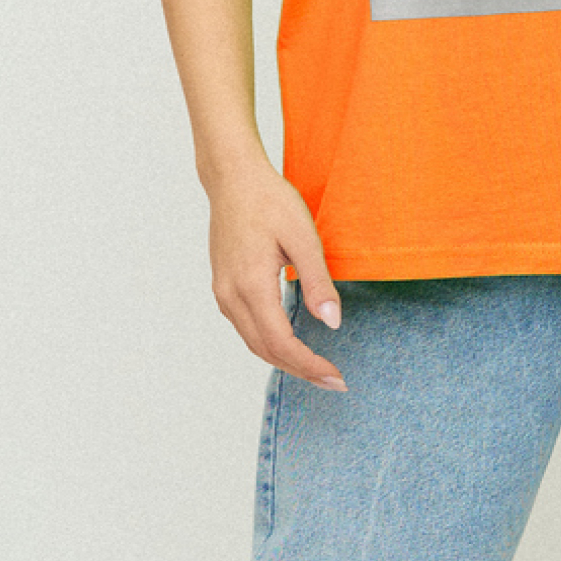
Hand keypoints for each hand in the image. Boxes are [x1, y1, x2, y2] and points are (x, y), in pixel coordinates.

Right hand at [205, 157, 347, 392]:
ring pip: (253, 342)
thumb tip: (332, 324)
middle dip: (301, 370)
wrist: (233, 179)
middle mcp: (231, 295)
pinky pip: (245, 328)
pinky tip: (291, 342)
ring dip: (285, 360)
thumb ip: (318, 283)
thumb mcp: (303, 238)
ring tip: (316, 368)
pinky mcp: (223, 287)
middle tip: (333, 381)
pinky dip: (269, 343)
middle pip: (266, 350)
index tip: (336, 377)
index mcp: (251, 286)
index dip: (310, 365)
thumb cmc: (269, 201)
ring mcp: (223, 292)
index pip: (281, 343)